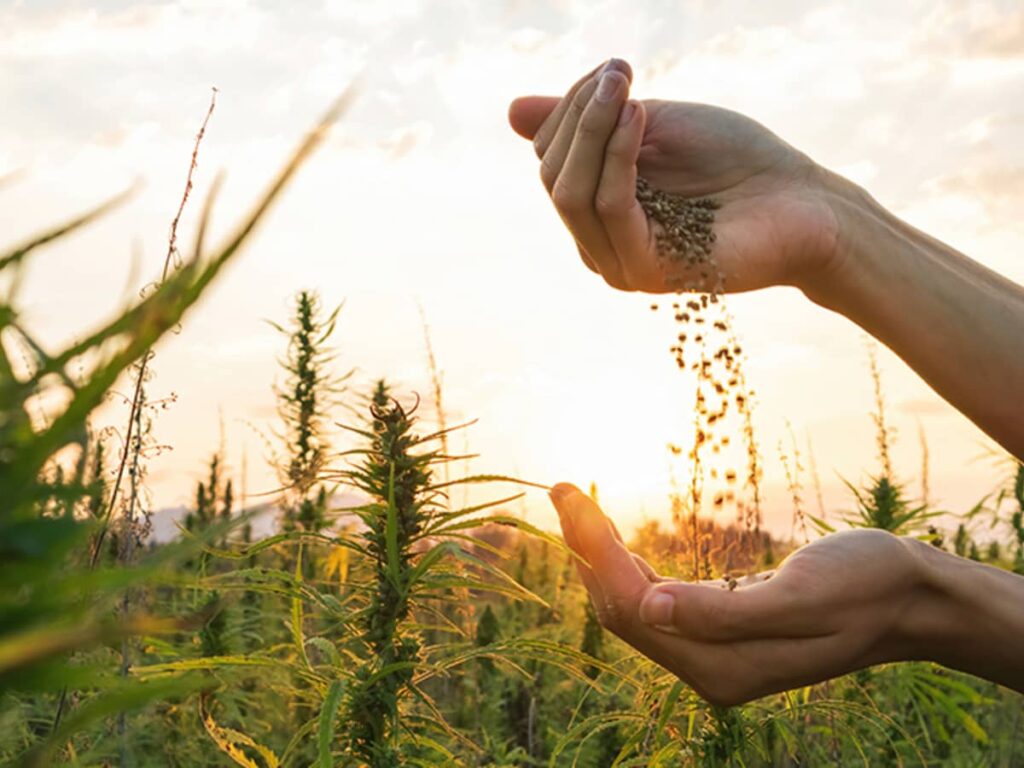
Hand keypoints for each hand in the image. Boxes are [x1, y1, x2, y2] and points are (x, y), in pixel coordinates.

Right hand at [509, 59, 841, 293]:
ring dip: (594, 129)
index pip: (550, 156)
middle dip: (579, 114)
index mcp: (596, 208)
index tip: (615, 68)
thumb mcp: (651, 125)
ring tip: (629, 88)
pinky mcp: (644, 271)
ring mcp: (617, 262)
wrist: (803, 201)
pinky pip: (610, 206)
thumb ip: (589, 121)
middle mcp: (598, 241)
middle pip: (552, 173)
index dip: (572, 105)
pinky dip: (617, 156)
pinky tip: (640, 118)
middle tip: (621, 71)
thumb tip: (511, 111)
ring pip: (570, 192)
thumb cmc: (736, 161)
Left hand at [549, 483, 929, 705]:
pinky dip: (629, 568)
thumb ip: (725, 612)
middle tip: (561, 490)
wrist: (910, 599)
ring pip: (634, 607)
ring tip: (574, 502)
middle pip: (623, 610)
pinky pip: (658, 604)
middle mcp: (711, 670)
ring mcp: (714, 656)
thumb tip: (650, 606)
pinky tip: (614, 539)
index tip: (568, 496)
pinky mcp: (721, 636)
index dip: (594, 552)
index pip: (633, 609)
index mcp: (726, 666)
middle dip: (587, 549)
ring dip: (601, 556)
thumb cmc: (867, 586)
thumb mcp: (804, 596)